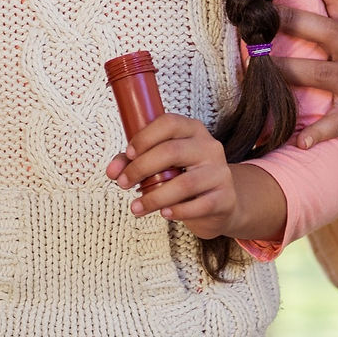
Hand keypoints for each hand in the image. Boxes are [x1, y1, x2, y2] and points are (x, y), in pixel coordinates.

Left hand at [106, 114, 244, 239]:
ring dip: (154, 197)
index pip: (169, 123)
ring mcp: (219, 172)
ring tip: (136, 207)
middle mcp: (209, 147)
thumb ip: (135, 161)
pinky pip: (198, 206)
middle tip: (123, 183)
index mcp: (193, 130)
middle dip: (141, 168)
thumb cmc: (184, 177)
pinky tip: (164, 213)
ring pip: (183, 184)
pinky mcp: (225, 198)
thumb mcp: (162, 164)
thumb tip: (112, 172)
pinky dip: (177, 211)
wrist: (221, 203)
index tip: (128, 154)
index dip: (145, 137)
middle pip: (172, 152)